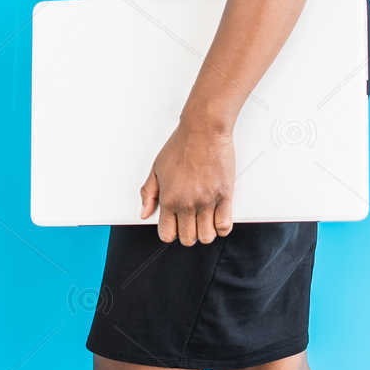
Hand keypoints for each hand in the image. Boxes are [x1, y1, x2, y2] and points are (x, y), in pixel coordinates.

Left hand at [140, 108, 234, 246]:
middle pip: (188, 239)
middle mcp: (187, 203)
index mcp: (169, 199)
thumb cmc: (181, 145)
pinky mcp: (224, 195)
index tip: (175, 226)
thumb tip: (144, 213)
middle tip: (191, 222)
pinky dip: (222, 227)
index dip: (171, 233)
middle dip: (189, 235)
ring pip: (207, 236)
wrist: (203, 130)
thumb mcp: (156, 169)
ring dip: (206, 232)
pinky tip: (218, 217)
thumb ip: (148, 193)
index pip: (167, 234)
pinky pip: (224, 225)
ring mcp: (207, 201)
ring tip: (205, 220)